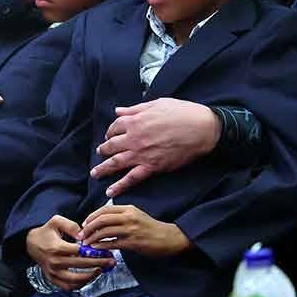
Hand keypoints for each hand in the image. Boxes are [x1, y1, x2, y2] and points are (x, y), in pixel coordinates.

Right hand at [25, 215, 114, 290]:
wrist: (30, 244)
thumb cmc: (46, 232)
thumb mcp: (56, 221)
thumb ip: (70, 225)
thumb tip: (83, 233)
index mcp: (57, 247)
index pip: (79, 252)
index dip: (93, 251)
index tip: (105, 250)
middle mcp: (55, 262)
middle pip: (81, 265)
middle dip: (98, 263)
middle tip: (110, 261)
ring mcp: (54, 272)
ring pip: (76, 279)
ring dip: (91, 276)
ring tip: (101, 270)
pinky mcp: (53, 279)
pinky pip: (69, 286)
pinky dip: (81, 284)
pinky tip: (89, 277)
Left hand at [79, 204, 189, 256]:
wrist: (169, 237)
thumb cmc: (150, 227)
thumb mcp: (136, 215)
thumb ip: (121, 215)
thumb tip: (102, 220)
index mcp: (128, 209)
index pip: (104, 210)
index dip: (91, 216)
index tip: (84, 223)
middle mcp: (128, 217)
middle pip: (101, 219)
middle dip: (88, 227)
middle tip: (81, 234)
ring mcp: (130, 229)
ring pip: (105, 231)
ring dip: (92, 237)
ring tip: (86, 242)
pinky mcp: (133, 242)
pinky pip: (112, 244)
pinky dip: (101, 246)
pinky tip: (96, 248)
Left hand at [92, 98, 220, 196]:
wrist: (201, 128)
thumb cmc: (182, 112)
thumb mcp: (156, 104)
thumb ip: (134, 109)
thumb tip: (118, 110)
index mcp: (134, 121)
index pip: (115, 127)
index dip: (111, 131)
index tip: (110, 135)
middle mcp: (133, 138)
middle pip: (111, 145)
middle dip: (103, 150)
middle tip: (99, 153)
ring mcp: (141, 154)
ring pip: (116, 163)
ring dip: (103, 169)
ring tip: (95, 174)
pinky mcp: (152, 167)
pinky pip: (131, 179)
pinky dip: (119, 186)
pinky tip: (110, 192)